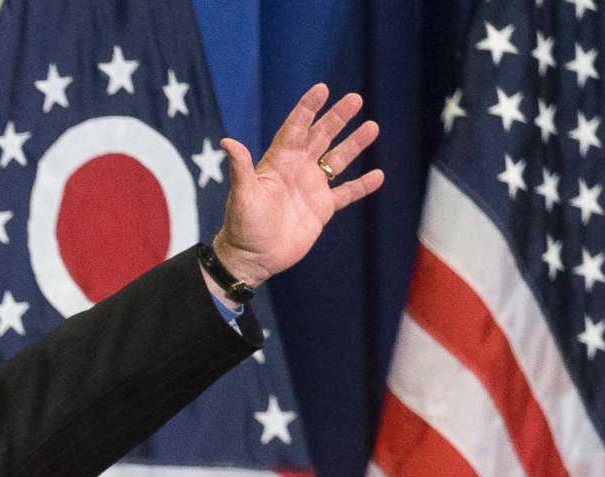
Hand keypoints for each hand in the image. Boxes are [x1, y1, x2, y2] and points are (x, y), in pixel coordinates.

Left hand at [212, 83, 383, 285]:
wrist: (252, 259)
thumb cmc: (243, 227)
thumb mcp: (242, 196)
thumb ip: (240, 169)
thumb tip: (227, 142)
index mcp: (278, 162)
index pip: (295, 128)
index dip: (307, 109)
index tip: (322, 89)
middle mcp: (297, 170)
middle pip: (321, 137)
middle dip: (337, 118)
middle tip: (355, 99)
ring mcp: (311, 188)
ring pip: (337, 160)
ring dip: (354, 144)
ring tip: (372, 127)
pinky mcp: (322, 209)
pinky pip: (346, 193)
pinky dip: (362, 185)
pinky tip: (378, 175)